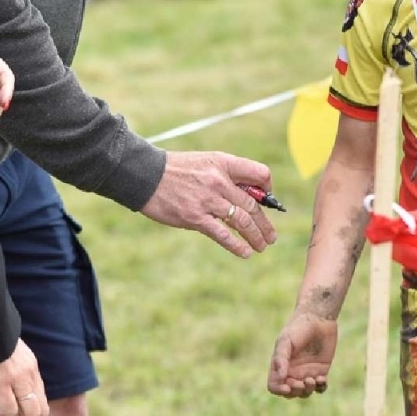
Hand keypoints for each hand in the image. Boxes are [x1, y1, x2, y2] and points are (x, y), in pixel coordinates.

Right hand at [140, 150, 277, 257]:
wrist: (145, 176)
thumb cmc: (175, 170)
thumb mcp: (204, 163)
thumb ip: (225, 176)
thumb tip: (246, 196)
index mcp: (223, 163)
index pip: (259, 173)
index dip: (267, 189)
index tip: (267, 201)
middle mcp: (219, 181)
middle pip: (253, 204)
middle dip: (265, 224)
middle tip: (271, 237)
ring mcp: (208, 200)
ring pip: (242, 221)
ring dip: (256, 236)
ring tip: (262, 246)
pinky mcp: (195, 217)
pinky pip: (223, 234)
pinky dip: (237, 245)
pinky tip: (246, 252)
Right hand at [267, 312, 337, 398]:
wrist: (318, 319)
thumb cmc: (298, 327)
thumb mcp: (286, 340)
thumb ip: (281, 358)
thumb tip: (280, 377)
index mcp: (279, 365)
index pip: (274, 385)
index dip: (279, 390)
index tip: (287, 387)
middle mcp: (292, 372)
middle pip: (290, 393)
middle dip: (295, 391)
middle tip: (302, 383)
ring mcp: (306, 373)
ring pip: (304, 393)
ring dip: (308, 390)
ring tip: (312, 379)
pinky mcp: (320, 372)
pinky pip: (320, 388)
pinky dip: (320, 388)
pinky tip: (322, 379)